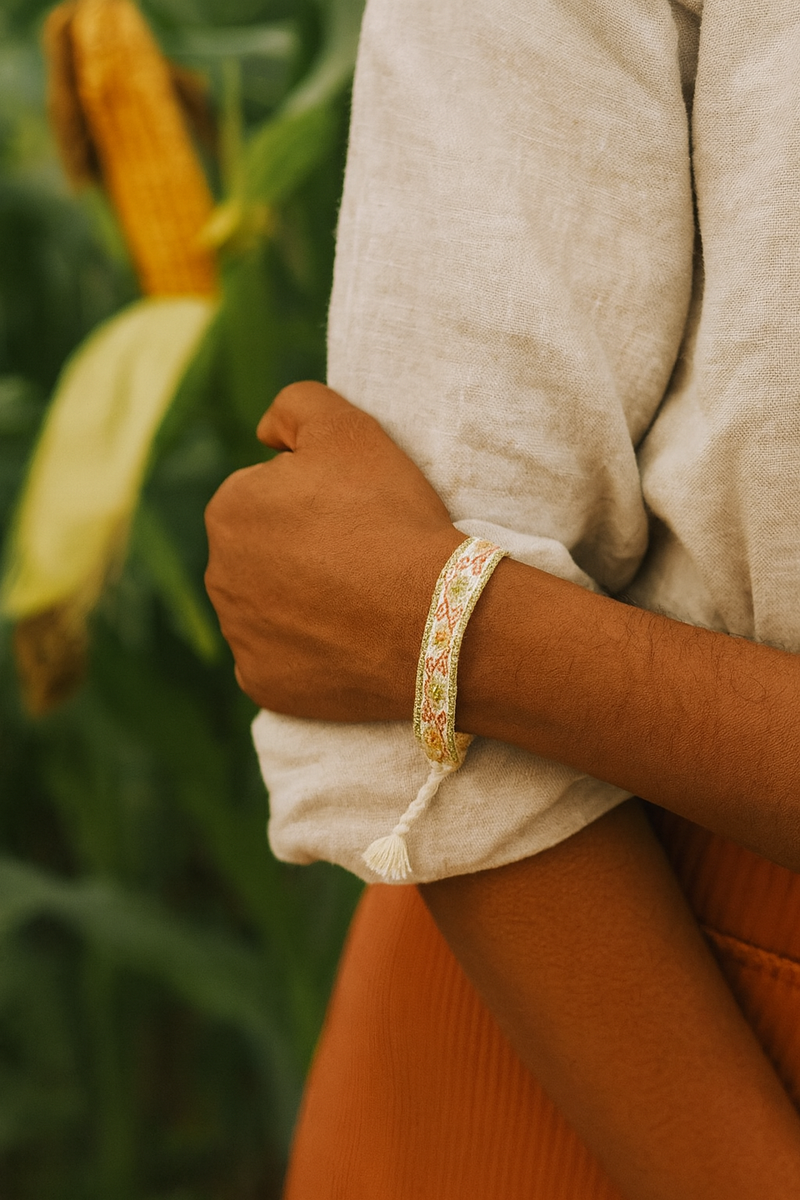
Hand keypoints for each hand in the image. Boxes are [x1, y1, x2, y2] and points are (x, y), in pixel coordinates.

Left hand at [204, 381, 462, 719]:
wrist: (432, 617)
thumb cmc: (391, 518)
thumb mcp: (350, 428)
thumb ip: (294, 406)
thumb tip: (263, 433)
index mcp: (228, 509)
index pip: (266, 496)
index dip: (315, 501)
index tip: (356, 515)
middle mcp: (218, 575)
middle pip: (263, 554)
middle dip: (300, 552)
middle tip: (360, 557)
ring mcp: (238, 636)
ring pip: (268, 607)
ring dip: (301, 601)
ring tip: (359, 600)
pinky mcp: (262, 682)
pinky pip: (280, 659)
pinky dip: (307, 652)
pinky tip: (348, 641)